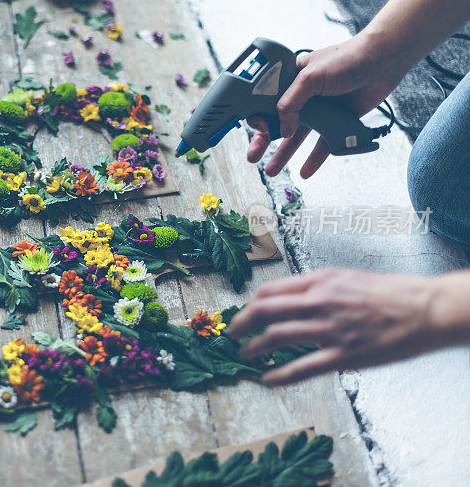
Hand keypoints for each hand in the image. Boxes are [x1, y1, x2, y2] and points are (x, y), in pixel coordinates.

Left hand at [228, 269, 469, 385]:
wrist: (425, 308)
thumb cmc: (390, 292)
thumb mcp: (347, 277)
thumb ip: (317, 286)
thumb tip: (291, 296)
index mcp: (320, 281)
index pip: (270, 291)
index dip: (250, 304)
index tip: (244, 313)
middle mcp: (319, 302)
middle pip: (265, 311)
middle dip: (241, 324)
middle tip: (231, 334)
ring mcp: (330, 330)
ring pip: (277, 338)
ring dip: (253, 348)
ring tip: (244, 355)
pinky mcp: (344, 356)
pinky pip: (302, 367)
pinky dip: (279, 375)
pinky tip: (267, 379)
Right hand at [246, 35, 402, 177]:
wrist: (383, 61)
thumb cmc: (346, 59)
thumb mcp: (309, 77)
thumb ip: (290, 103)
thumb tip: (282, 129)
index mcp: (290, 80)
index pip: (266, 102)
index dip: (259, 117)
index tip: (260, 128)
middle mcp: (302, 96)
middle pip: (277, 123)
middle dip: (263, 141)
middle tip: (253, 157)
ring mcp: (319, 110)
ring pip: (296, 137)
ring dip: (283, 154)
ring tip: (271, 171)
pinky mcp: (337, 121)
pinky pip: (322, 145)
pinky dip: (314, 159)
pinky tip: (305, 172)